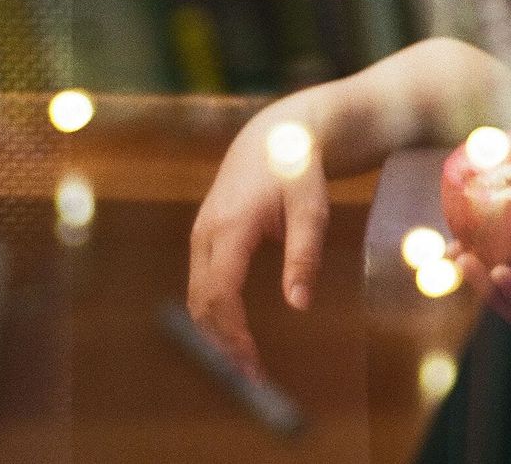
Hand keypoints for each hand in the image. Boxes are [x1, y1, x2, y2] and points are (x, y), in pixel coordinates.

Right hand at [187, 114, 327, 379]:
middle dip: (222, 343)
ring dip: (216, 332)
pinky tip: (236, 333)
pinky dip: (215, 313)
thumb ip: (304, 255)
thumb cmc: (298, 168)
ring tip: (246, 363)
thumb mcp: (312, 208)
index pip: (221, 294)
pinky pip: (203, 283)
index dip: (232, 334)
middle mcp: (206, 234)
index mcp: (230, 228)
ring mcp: (201, 235)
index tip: (252, 363)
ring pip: (198, 296)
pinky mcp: (205, 237)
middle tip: (253, 376)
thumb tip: (299, 304)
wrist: (277, 133)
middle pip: (203, 303)